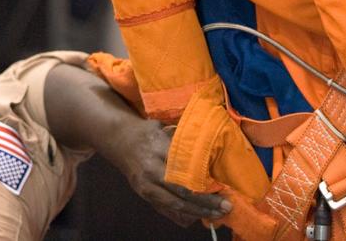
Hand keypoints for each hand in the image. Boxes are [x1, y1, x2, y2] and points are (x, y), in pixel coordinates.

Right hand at [43, 62, 231, 225]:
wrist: (118, 139)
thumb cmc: (147, 131)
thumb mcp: (164, 128)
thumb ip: (183, 140)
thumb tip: (212, 147)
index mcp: (158, 150)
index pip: (183, 170)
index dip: (204, 182)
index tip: (223, 187)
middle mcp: (151, 170)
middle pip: (181, 192)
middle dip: (206, 202)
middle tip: (226, 207)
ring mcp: (146, 186)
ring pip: (174, 205)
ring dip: (198, 212)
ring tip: (217, 214)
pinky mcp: (144, 195)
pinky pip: (165, 209)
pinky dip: (183, 215)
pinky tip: (199, 216)